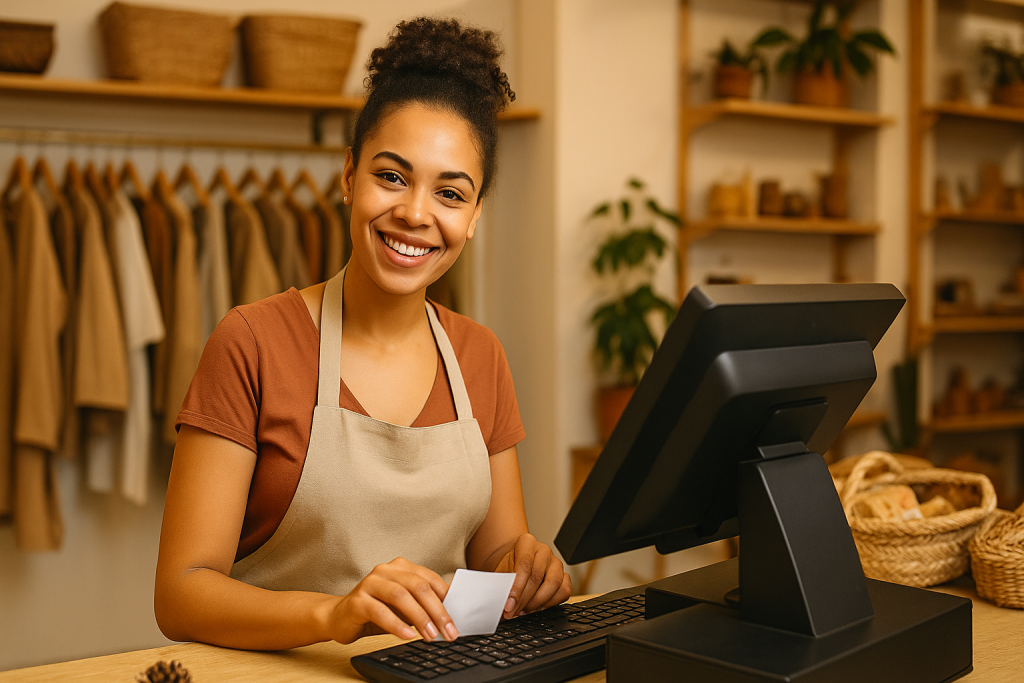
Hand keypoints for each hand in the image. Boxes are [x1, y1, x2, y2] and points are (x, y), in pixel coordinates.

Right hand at [323, 558, 459, 643]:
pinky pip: (380, 611)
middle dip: (437, 611)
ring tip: (431, 635)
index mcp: (401, 567)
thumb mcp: (403, 607)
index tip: (457, 620)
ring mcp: (370, 583)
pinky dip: (397, 625)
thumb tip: (449, 617)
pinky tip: (408, 636)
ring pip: (400, 596)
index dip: (446, 599)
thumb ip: (421, 605)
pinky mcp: (357, 600)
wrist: (338, 617)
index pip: (430, 579)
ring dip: (419, 617)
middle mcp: (386, 570)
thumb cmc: (375, 611)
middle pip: (418, 586)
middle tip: (448, 632)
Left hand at [496, 534, 571, 618]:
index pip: (524, 565)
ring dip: (537, 603)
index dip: (516, 588)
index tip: (508, 605)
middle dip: (523, 600)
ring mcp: (556, 563)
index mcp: (527, 542)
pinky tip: (537, 608)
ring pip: (553, 585)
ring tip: (524, 611)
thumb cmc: (509, 566)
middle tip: (513, 612)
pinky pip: (564, 591)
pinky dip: (550, 604)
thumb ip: (501, 584)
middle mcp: (544, 550)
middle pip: (537, 577)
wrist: (516, 563)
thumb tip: (499, 603)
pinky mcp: (564, 576)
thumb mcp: (501, 571)